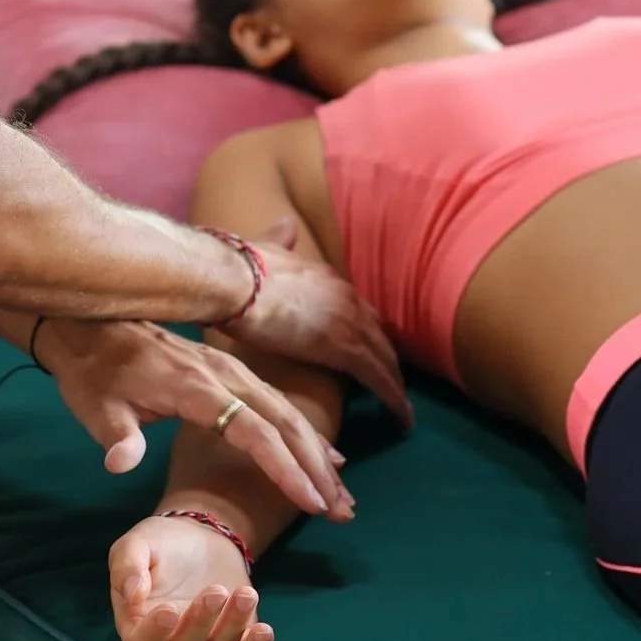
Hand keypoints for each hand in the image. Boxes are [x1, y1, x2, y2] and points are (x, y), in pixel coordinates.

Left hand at [37, 318, 353, 517]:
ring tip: (342, 494)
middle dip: (317, 467)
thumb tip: (118, 464)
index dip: (284, 468)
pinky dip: (305, 432)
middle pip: (284, 421)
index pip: (253, 430)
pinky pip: (277, 402)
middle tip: (343, 511)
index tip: (311, 502)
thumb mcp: (97, 408)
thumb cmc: (94, 375)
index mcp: (196, 388)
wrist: (91, 327)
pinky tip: (327, 454)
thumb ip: (117, 436)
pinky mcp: (230, 371)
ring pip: (287, 411)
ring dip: (318, 453)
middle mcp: (225, 375)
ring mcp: (231, 370)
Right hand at [110, 516, 272, 640]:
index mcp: (139, 623)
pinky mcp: (235, 632)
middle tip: (215, 590)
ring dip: (233, 624)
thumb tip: (132, 594)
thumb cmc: (158, 543)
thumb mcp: (135, 544)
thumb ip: (126, 567)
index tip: (168, 610)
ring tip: (245, 593)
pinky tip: (265, 631)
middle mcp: (172, 639)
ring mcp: (205, 638)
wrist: (197, 535)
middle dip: (201, 621)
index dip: (154, 634)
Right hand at [240, 222, 412, 425]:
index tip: (372, 350)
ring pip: (385, 359)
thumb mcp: (267, 247)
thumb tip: (287, 223)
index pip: (359, 310)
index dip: (367, 331)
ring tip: (403, 408)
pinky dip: (393, 398)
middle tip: (395, 385)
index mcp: (328, 279)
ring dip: (396, 384)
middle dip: (387, 359)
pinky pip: (379, 378)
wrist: (237, 281)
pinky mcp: (346, 350)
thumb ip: (280, 240)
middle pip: (378, 335)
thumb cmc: (241, 269)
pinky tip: (401, 417)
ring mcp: (351, 323)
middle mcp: (347, 298)